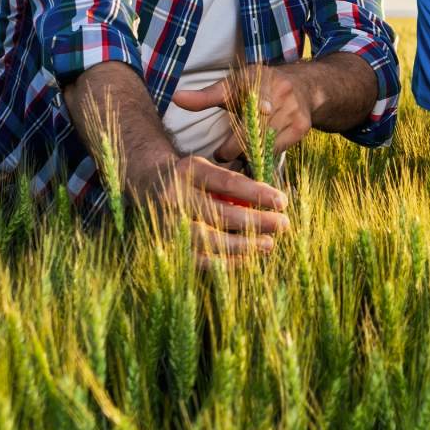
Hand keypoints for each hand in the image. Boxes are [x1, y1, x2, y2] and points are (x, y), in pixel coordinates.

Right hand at [128, 147, 289, 263]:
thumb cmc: (188, 176)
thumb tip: (273, 202)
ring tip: (268, 244)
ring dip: (243, 245)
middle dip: (255, 221)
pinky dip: (225, 262)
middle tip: (283, 225)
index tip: (282, 202)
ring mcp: (167, 223)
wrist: (146, 181)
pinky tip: (246, 259)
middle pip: (220, 213)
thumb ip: (233, 183)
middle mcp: (175, 196)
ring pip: (209, 240)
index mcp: (188, 170)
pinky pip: (198, 259)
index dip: (256, 193)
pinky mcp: (167, 244)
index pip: (228, 183)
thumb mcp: (207, 167)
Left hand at [171, 64, 313, 166]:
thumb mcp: (233, 85)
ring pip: (266, 141)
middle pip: (258, 126)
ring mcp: (294, 110)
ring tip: (234, 158)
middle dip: (235, 146)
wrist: (302, 87)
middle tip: (221, 154)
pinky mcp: (302, 127)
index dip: (263, 100)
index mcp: (261, 78)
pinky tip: (253, 158)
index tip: (264, 109)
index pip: (260, 91)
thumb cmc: (258, 87)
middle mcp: (281, 92)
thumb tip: (177, 98)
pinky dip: (263, 156)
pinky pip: (278, 149)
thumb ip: (205, 96)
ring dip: (247, 154)